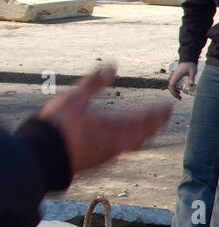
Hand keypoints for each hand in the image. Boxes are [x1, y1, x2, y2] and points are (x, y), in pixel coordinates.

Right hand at [40, 65, 172, 176]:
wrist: (41, 155)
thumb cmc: (56, 126)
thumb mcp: (74, 98)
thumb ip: (94, 82)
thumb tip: (113, 65)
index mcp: (113, 125)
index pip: (144, 118)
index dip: (158, 113)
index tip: (169, 107)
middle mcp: (115, 142)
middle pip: (143, 133)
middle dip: (156, 123)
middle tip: (166, 116)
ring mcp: (107, 153)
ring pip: (134, 144)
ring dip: (145, 134)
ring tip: (151, 129)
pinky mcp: (98, 161)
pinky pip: (122, 152)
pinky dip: (131, 144)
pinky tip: (127, 144)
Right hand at [168, 61, 195, 99]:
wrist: (188, 60)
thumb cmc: (191, 65)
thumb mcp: (193, 71)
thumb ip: (192, 78)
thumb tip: (191, 85)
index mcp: (176, 76)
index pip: (171, 86)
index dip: (173, 92)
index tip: (179, 96)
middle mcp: (174, 77)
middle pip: (170, 87)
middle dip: (174, 94)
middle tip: (180, 99)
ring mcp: (174, 77)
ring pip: (171, 86)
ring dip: (174, 92)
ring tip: (180, 97)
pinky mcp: (176, 77)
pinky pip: (173, 85)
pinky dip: (175, 89)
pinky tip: (179, 92)